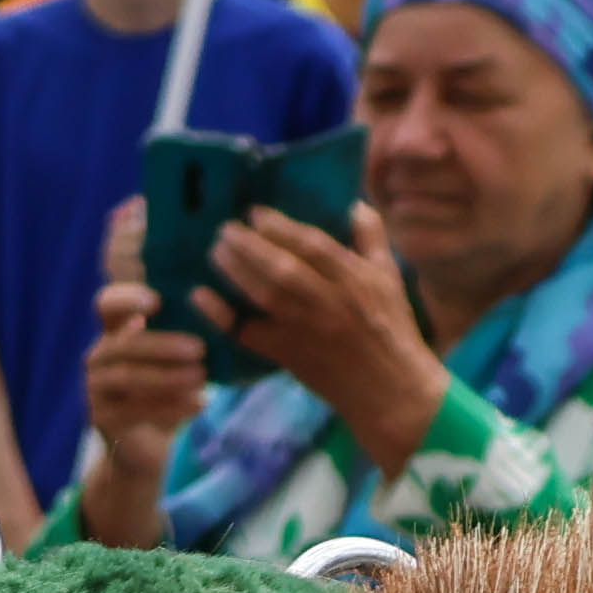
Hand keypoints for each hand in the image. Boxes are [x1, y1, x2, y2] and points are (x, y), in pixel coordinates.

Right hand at [78, 258, 210, 545]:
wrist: (148, 446)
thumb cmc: (173, 391)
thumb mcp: (181, 358)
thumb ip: (190, 334)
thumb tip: (228, 311)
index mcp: (116, 332)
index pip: (107, 304)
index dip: (128, 298)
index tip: (159, 302)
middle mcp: (99, 356)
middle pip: (124, 343)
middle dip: (163, 344)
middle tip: (201, 348)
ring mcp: (94, 388)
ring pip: (128, 376)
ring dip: (167, 376)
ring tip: (202, 377)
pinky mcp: (100, 418)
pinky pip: (133, 409)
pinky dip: (169, 407)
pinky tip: (199, 404)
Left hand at [197, 202, 444, 475]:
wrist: (389, 387)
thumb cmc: (392, 328)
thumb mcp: (390, 278)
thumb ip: (372, 239)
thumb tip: (355, 205)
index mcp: (355, 279)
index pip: (313, 246)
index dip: (281, 227)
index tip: (255, 213)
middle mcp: (328, 301)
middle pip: (282, 268)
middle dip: (250, 246)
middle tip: (224, 230)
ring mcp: (304, 329)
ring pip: (264, 295)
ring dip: (235, 271)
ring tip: (215, 252)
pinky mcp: (285, 353)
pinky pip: (247, 332)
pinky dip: (221, 315)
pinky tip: (200, 296)